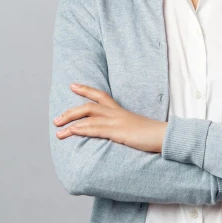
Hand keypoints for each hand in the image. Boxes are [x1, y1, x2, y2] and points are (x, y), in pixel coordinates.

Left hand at [53, 83, 167, 152]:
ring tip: (58, 130)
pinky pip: (96, 128)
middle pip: (89, 106)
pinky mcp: (118, 132)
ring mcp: (117, 122)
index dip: (86, 90)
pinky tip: (71, 131)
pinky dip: (81, 129)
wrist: (165, 136)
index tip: (73, 86)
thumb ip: (125, 129)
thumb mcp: (136, 129)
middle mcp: (117, 113)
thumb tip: (119, 135)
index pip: (101, 96)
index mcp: (121, 111)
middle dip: (70, 112)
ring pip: (89, 117)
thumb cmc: (153, 135)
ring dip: (70, 123)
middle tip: (57, 119)